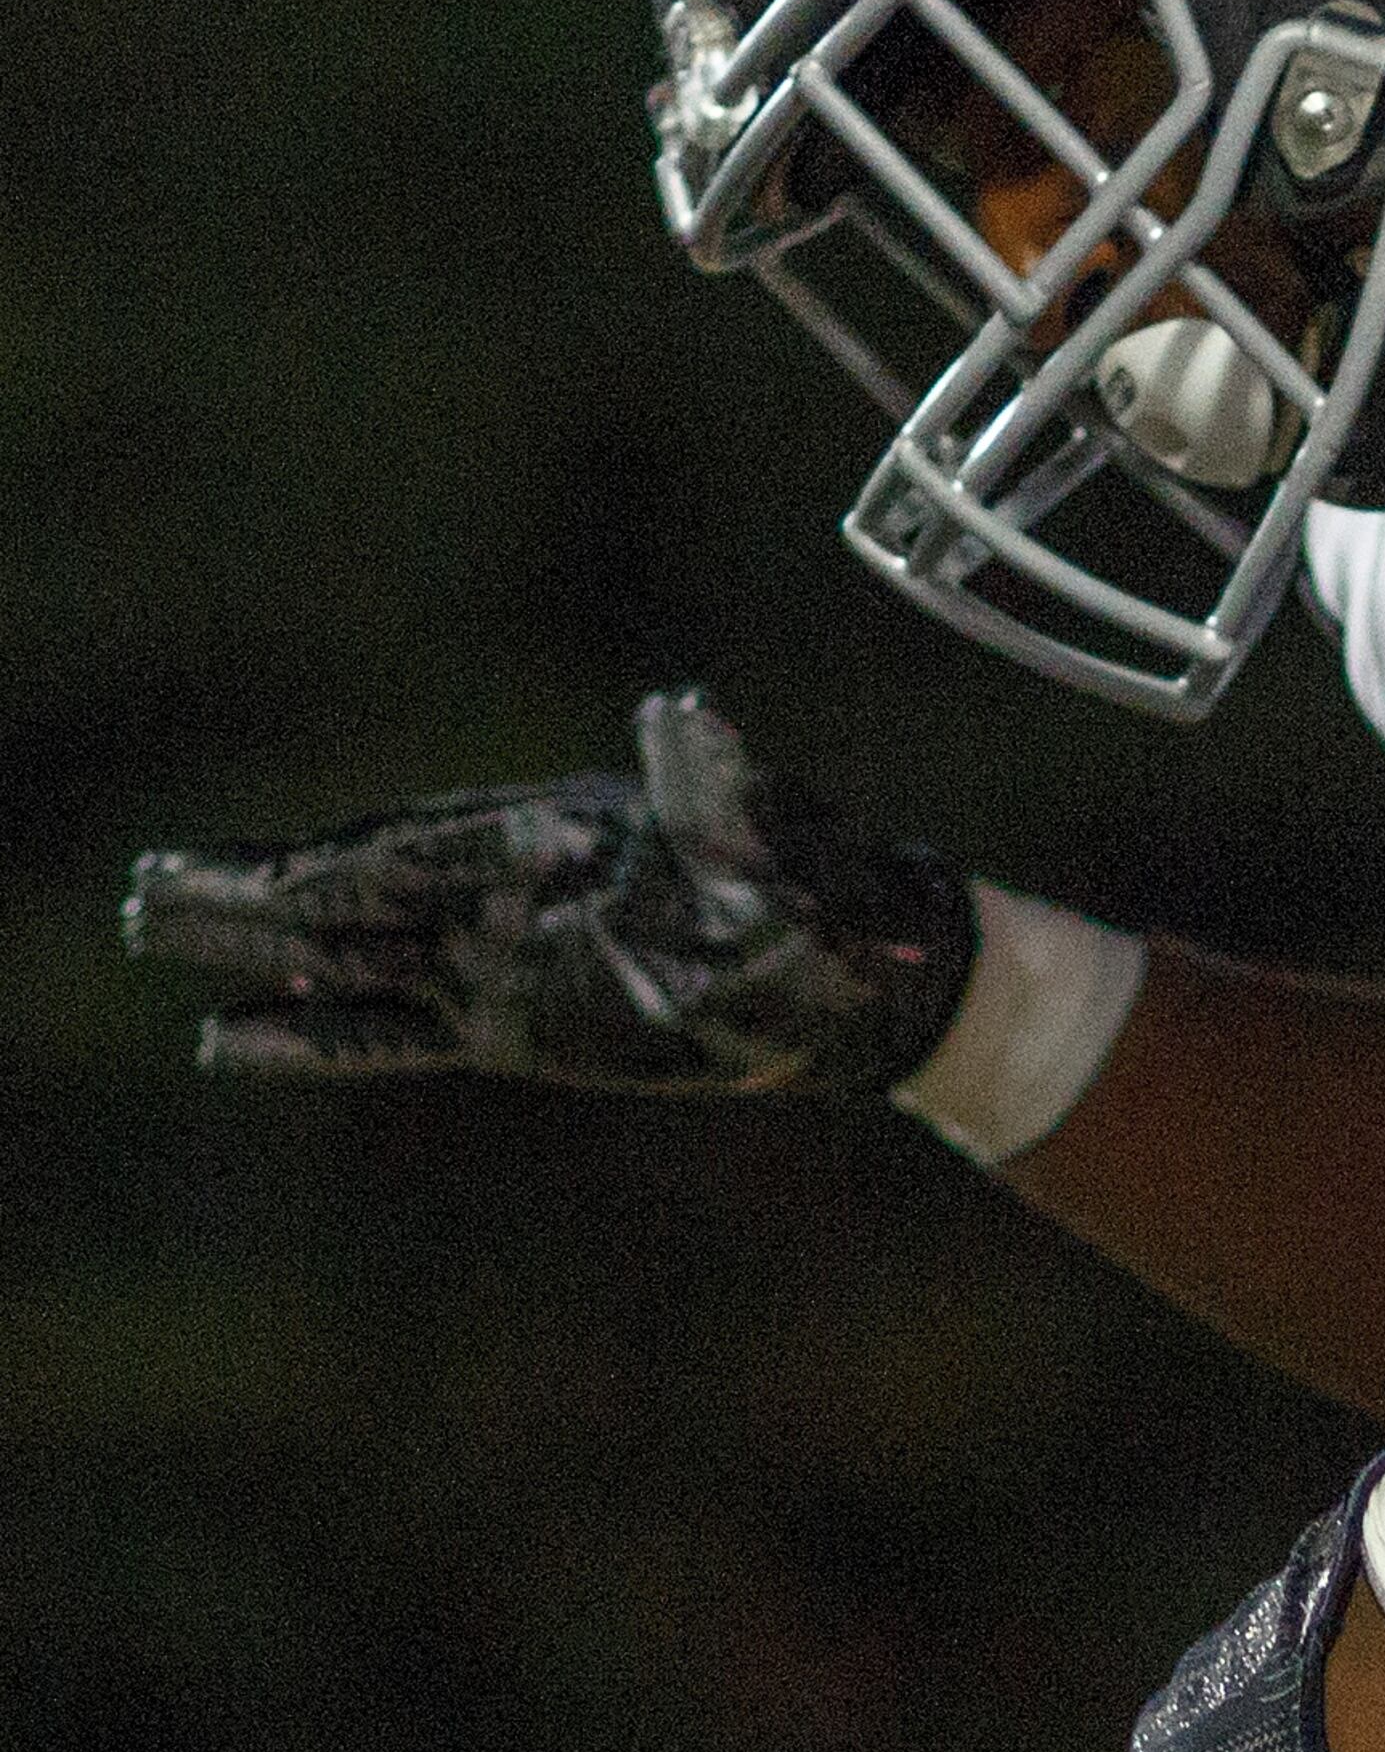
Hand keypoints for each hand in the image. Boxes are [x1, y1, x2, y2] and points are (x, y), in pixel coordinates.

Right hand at [122, 688, 974, 1095]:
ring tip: (161, 942)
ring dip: (264, 959)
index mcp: (559, 841)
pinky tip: (235, 1040)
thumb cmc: (836, 906)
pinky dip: (320, 1037)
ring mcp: (510, 956)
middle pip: (359, 896)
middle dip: (255, 898)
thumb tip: (682, 711)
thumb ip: (719, 789)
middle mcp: (516, 892)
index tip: (241, 876)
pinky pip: (400, 1032)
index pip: (416, 855)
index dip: (326, 867)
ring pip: (361, 959)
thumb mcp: (782, 846)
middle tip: (142, 895)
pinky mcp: (521, 1021)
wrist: (874, 977)